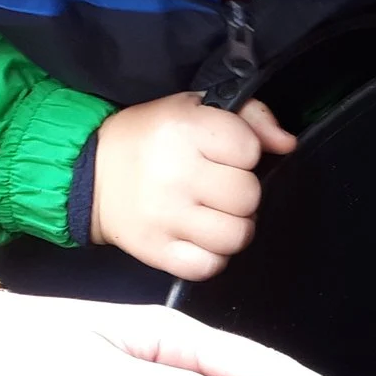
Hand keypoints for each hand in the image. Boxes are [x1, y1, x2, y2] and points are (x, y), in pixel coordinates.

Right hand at [91, 92, 297, 279]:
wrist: (87, 174)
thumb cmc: (151, 140)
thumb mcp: (194, 109)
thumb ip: (250, 117)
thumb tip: (288, 144)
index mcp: (184, 129)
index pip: (249, 149)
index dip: (244, 154)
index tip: (223, 154)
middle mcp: (174, 172)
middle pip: (248, 196)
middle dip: (240, 193)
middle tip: (218, 188)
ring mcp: (165, 216)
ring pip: (237, 236)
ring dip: (233, 227)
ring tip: (213, 215)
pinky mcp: (156, 251)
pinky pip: (210, 266)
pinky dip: (211, 257)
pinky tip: (199, 238)